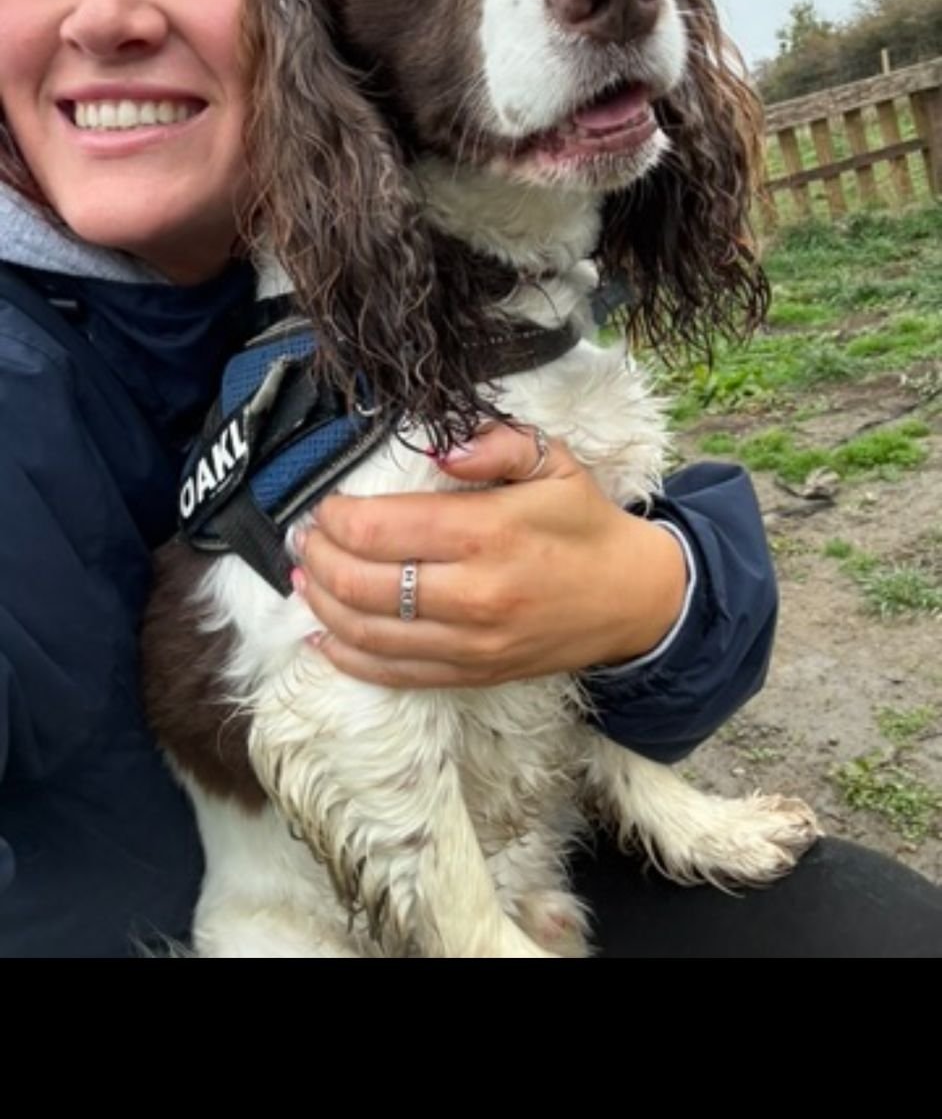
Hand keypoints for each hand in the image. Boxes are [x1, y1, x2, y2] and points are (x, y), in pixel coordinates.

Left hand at [291, 423, 687, 688]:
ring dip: (322, 605)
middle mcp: (473, 594)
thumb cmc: (584, 523)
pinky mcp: (472, 674)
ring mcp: (471, 643)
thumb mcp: (553, 462)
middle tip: (306, 538)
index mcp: (487, 533)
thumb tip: (441, 448)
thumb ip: (496, 444)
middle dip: (319, 558)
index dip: (337, 518)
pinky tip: (323, 635)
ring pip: (368, 633)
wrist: (632, 598)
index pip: (379, 531)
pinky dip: (348, 657)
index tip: (328, 506)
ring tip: (304, 577)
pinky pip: (394, 673)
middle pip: (362, 584)